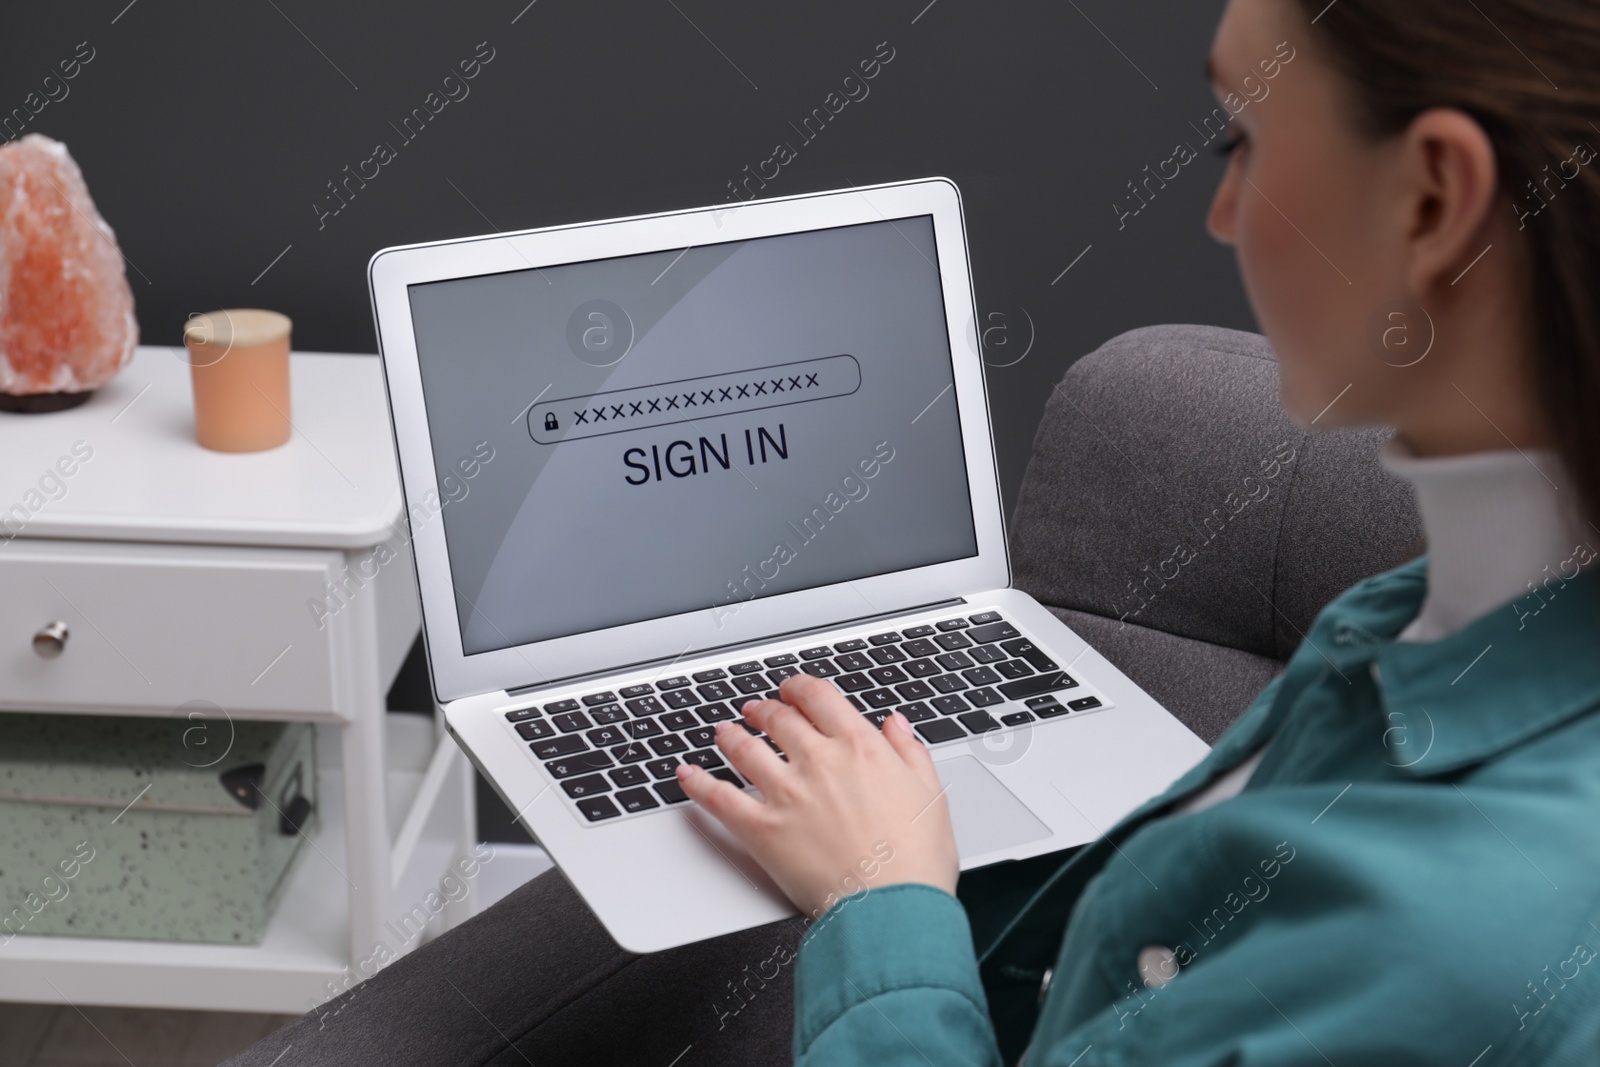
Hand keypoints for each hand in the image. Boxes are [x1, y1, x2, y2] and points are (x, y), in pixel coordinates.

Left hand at [674, 673, 958, 918]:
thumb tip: (895, 724)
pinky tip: (686, 774)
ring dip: (729, 736)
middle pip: (778, 719)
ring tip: (722, 732)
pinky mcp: (762, 830)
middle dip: (763, 710)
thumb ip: (909, 751)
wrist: (894, 907)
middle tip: (755, 710)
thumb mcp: (930, 794)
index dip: (799, 688)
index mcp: (860, 747)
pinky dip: (698, 783)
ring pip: (744, 749)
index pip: (818, 697)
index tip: (792, 690)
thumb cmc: (916, 860)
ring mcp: (786, 794)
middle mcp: (819, 762)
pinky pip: (719, 799)